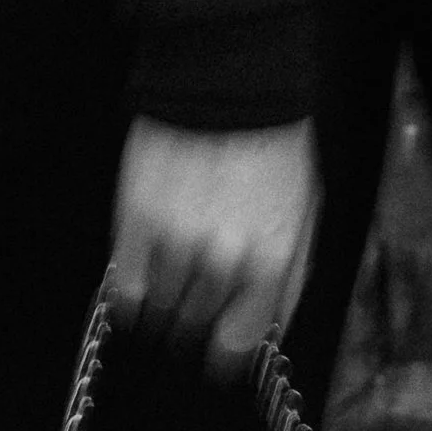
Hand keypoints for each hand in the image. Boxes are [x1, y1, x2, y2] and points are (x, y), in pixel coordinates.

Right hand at [110, 116, 318, 378]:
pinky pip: (126, 286)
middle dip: (198, 318)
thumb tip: (267, 331)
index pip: (240, 341)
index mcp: (268, 258)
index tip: (219, 345)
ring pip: (161, 310)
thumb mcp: (304, 211)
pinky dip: (132, 292)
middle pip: (197, 325)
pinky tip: (141, 277)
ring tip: (172, 272)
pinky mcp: (136, 219)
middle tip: (197, 293)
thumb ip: (288, 277)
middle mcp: (221, 258)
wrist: (229, 82)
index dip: (227, 349)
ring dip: (166, 302)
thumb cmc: (273, 144)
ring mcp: (175, 240)